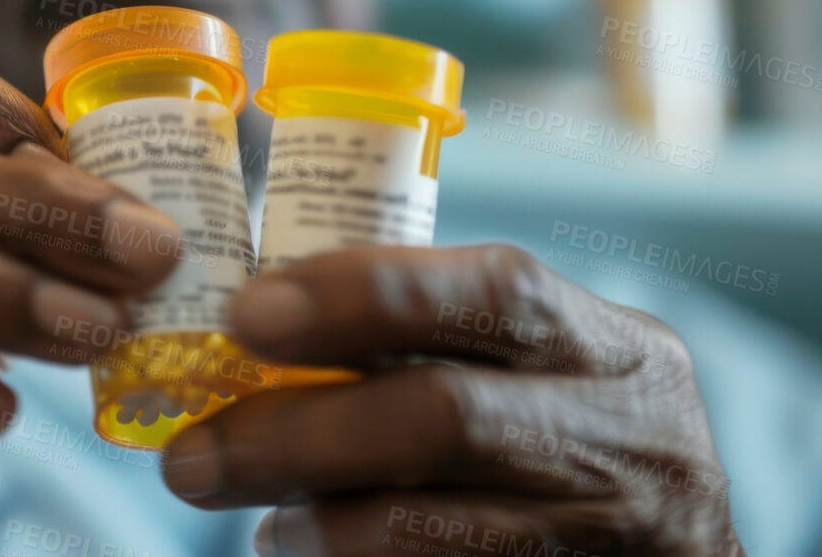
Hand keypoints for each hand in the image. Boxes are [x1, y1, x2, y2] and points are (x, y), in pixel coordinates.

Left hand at [161, 244, 743, 556]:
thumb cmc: (579, 444)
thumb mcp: (551, 375)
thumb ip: (449, 344)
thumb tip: (262, 324)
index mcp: (613, 348)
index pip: (491, 292)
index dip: (362, 294)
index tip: (247, 313)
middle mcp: (629, 438)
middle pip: (446, 417)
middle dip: (301, 432)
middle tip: (193, 458)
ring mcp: (613, 537)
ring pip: (443, 532)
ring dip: (321, 525)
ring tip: (252, 521)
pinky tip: (305, 556)